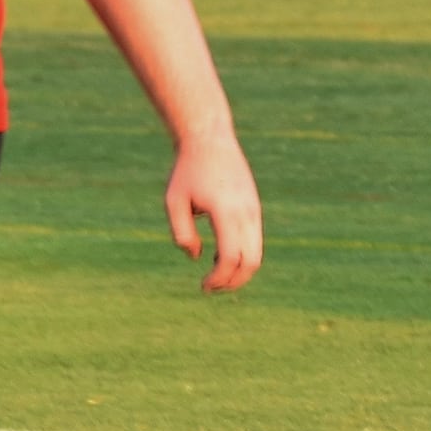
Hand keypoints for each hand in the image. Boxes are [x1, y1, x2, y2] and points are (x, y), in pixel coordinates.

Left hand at [168, 128, 264, 292]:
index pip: (229, 257)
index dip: (219, 278)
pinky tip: (218, 256)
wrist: (210, 142)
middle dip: (233, 282)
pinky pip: (255, 242)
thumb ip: (182, 232)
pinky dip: (242, 256)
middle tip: (210, 287)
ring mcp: (254, 212)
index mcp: (226, 213)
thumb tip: (197, 258)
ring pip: (257, 254)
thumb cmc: (187, 172)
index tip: (203, 286)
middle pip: (251, 262)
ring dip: (239, 271)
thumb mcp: (174, 201)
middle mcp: (246, 214)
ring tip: (213, 274)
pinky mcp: (255, 209)